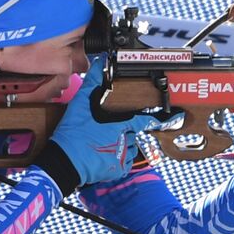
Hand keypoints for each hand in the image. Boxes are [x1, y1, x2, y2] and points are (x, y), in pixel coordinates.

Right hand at [36, 57, 159, 190]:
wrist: (64, 161)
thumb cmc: (73, 134)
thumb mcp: (80, 104)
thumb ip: (93, 82)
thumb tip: (100, 63)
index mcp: (120, 125)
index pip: (144, 120)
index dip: (156, 119)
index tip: (169, 118)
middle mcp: (125, 141)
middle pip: (132, 132)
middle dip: (124, 130)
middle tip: (106, 130)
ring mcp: (122, 157)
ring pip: (129, 147)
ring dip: (121, 144)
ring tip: (103, 143)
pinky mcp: (118, 170)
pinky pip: (125, 162)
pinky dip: (118, 158)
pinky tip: (104, 154)